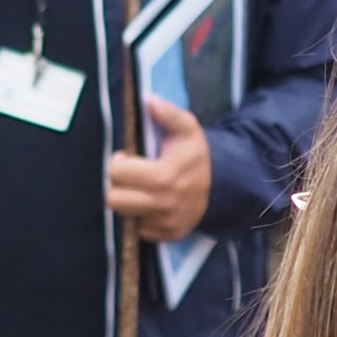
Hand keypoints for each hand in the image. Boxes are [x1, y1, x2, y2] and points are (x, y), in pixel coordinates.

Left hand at [106, 96, 209, 242]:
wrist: (222, 185)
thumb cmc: (196, 155)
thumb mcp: (187, 128)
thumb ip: (168, 114)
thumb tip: (148, 100)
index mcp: (163, 176)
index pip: (117, 173)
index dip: (118, 162)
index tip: (128, 158)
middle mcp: (162, 204)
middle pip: (114, 199)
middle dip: (118, 185)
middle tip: (131, 175)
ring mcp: (165, 223)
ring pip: (123, 216)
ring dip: (128, 201)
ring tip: (140, 188)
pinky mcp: (167, 235)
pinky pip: (139, 230)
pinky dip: (141, 216)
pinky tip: (151, 203)